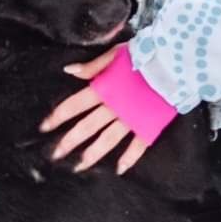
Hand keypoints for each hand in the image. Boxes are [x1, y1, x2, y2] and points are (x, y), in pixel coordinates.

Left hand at [39, 45, 149, 175]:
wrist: (177, 60)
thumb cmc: (146, 52)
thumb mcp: (116, 53)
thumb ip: (92, 65)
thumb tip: (69, 70)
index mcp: (104, 88)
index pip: (74, 105)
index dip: (58, 116)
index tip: (44, 127)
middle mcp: (114, 107)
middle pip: (86, 127)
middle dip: (69, 141)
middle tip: (55, 155)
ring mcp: (131, 118)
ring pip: (107, 139)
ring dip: (92, 154)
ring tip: (79, 166)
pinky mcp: (149, 124)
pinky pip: (138, 145)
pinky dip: (129, 158)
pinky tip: (119, 169)